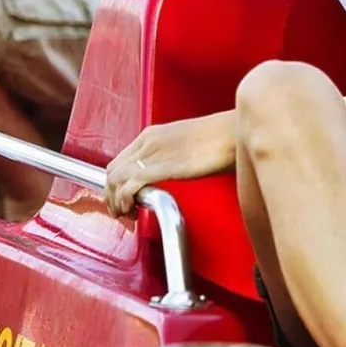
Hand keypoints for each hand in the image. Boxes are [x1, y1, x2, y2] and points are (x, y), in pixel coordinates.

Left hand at [104, 112, 236, 214]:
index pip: (119, 160)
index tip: (124, 200)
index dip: (115, 184)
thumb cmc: (220, 140)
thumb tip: (167, 175)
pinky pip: (129, 185)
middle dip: (111, 195)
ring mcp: (153, 153)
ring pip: (115, 179)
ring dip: (116, 201)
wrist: (234, 132)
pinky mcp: (162, 167)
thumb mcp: (186, 147)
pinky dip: (124, 200)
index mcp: (152, 134)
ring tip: (127, 214)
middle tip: (123, 212)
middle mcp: (148, 141)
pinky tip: (134, 209)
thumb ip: (170, 158)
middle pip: (112, 171)